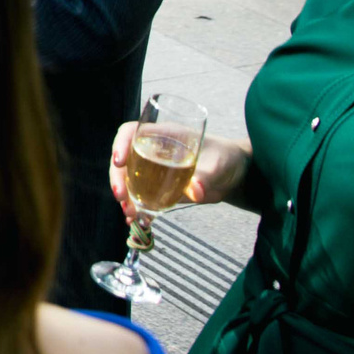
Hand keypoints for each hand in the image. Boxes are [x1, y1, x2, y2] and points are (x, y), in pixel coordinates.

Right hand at [109, 124, 249, 222]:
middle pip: (124, 159)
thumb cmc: (226, 159)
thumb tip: (194, 192)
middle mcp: (153, 151)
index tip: (119, 161)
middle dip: (118, 177)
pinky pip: (142, 197)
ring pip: (129, 180)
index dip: (121, 144)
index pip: (131, 132)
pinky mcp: (159, 189)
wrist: (235, 176)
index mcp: (163, 136)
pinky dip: (138, 209)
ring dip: (126, 197)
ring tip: (129, 213)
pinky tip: (137, 221)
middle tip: (121, 196)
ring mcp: (154, 171)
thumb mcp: (218, 165)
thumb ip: (206, 176)